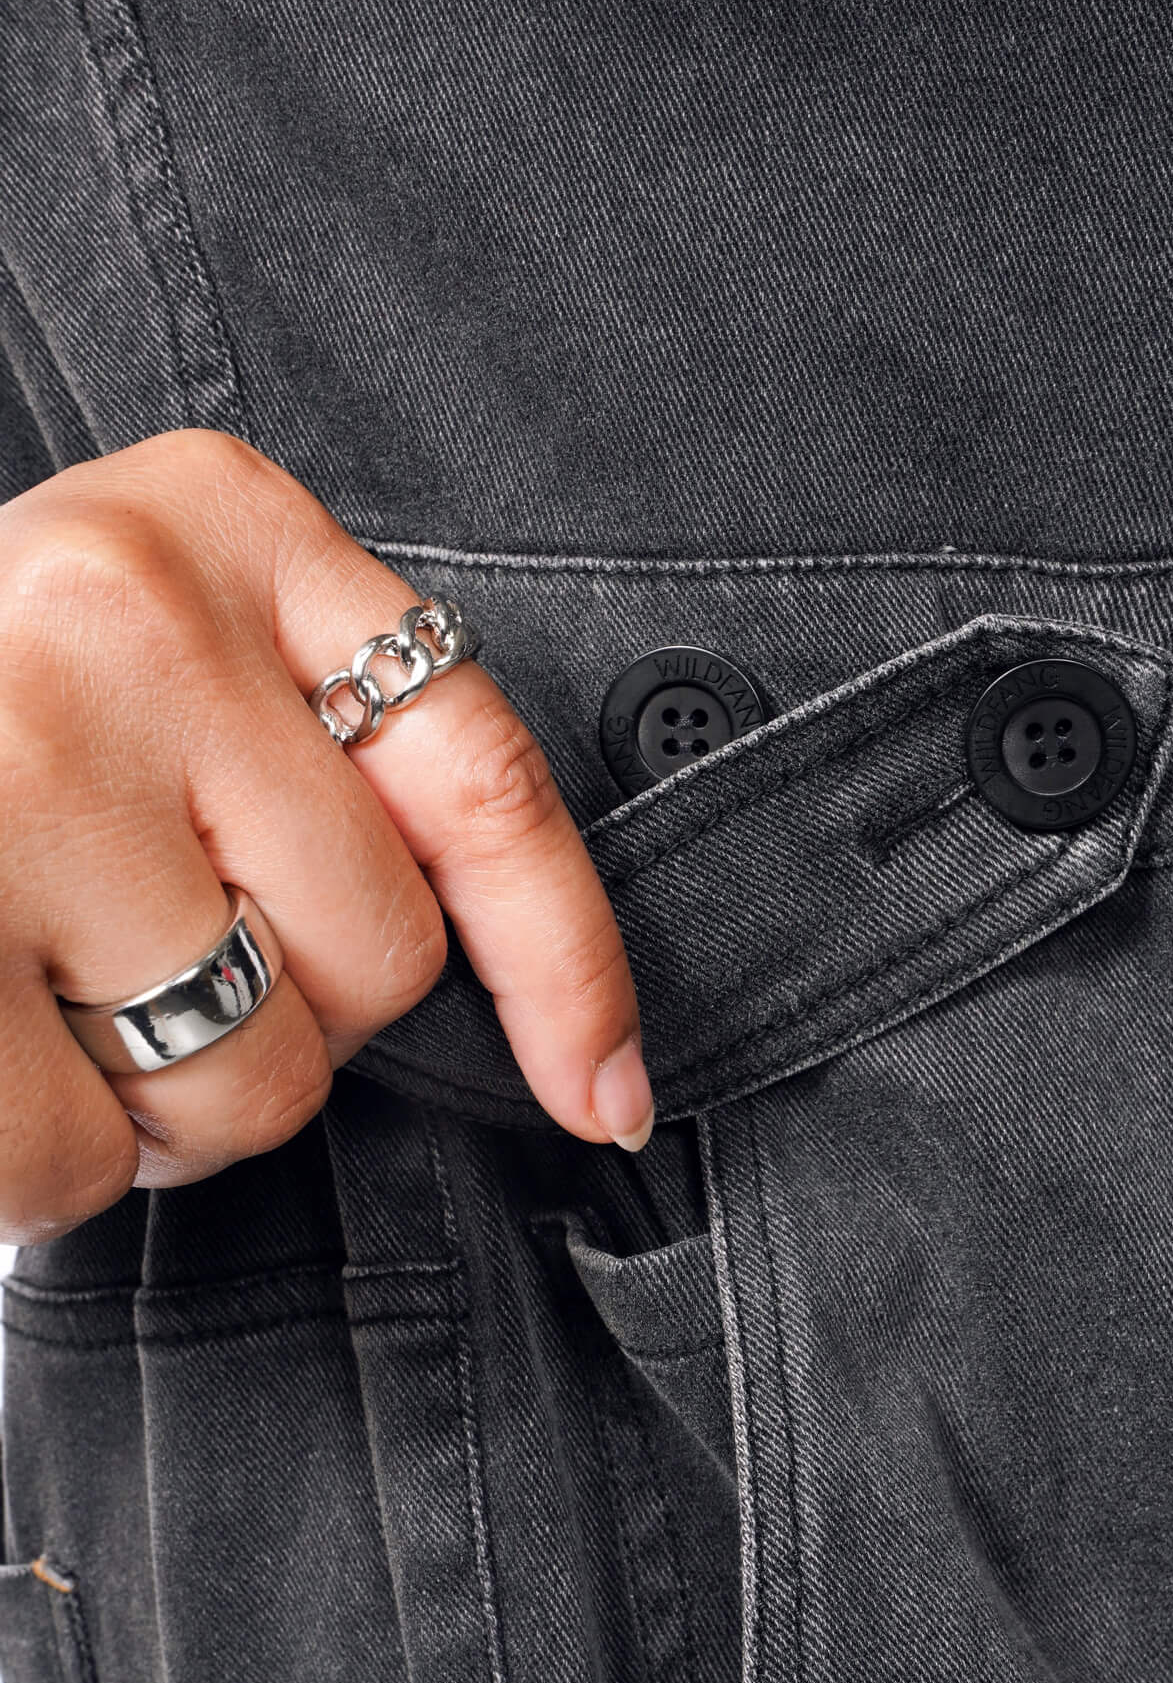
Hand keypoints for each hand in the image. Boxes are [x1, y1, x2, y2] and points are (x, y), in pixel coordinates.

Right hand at [0, 430, 652, 1241]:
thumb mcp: (152, 650)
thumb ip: (314, 751)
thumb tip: (556, 1028)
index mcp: (214, 519)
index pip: (482, 771)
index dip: (567, 961)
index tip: (603, 1096)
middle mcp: (117, 611)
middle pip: (379, 960)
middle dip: (290, 1018)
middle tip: (144, 959)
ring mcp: (8, 766)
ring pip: (249, 1083)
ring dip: (168, 1107)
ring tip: (44, 998)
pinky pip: (77, 1158)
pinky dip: (49, 1163)